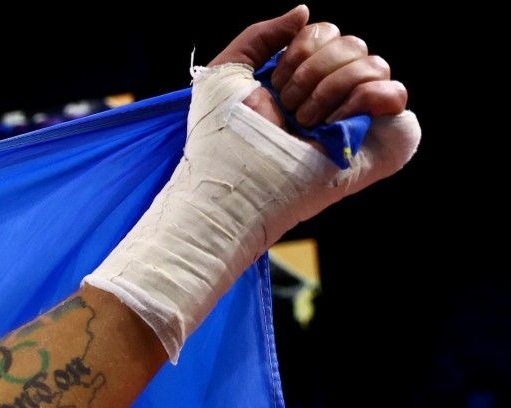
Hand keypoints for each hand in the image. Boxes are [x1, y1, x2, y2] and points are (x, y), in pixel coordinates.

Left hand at [212, 7, 408, 132]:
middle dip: (312, 72)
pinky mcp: (381, 139)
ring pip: (375, 63)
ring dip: (330, 89)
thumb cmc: (222, 135)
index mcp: (303, 80)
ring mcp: (359, 117)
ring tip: (304, 122)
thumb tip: (304, 12)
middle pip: (352, 43)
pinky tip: (332, 125)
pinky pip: (395, 93)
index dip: (299, 51)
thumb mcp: (226, 72)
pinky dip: (361, 101)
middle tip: (288, 108)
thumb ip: (260, 36)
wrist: (234, 180)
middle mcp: (334, 95)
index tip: (273, 85)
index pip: (326, 32)